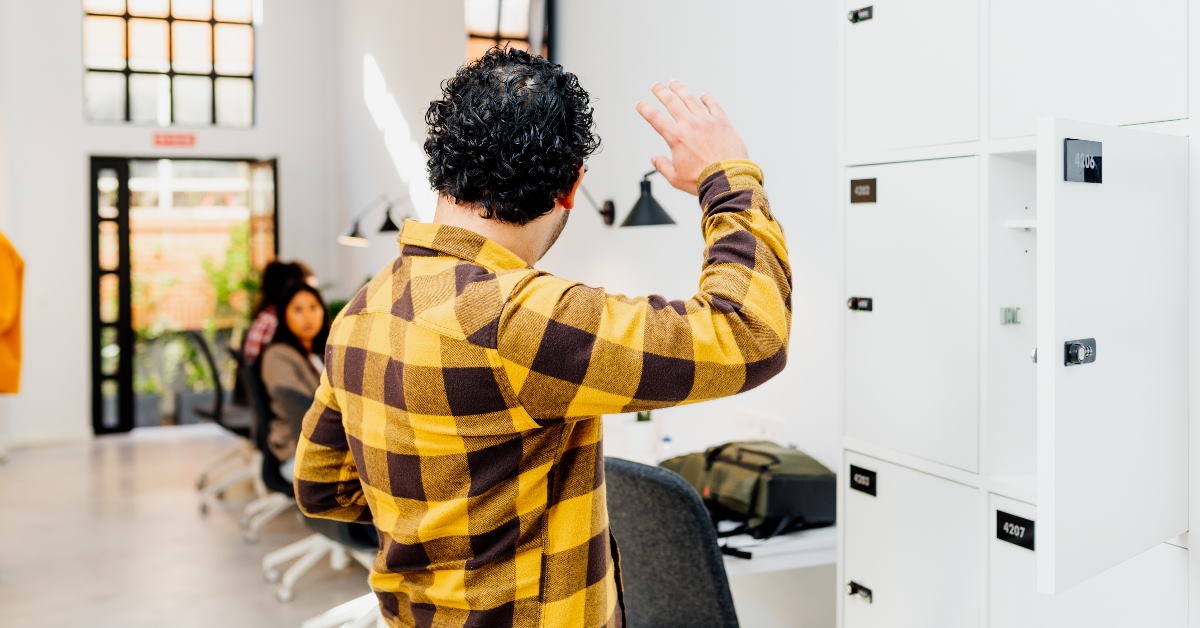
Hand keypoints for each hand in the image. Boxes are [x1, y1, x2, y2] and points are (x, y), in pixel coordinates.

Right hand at [635, 80, 748, 195]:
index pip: (655, 118)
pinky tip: (703, 96)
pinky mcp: (722, 122)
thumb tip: (655, 159)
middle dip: (661, 92)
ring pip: (690, 99)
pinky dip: (707, 98)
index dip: (645, 109)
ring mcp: (707, 121)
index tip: (640, 104)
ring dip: (680, 89)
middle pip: (672, 102)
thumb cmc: (702, 180)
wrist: (727, 179)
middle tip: (656, 86)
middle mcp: (690, 125)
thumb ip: (662, 166)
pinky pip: (713, 105)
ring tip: (674, 83)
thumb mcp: (675, 178)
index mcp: (676, 137)